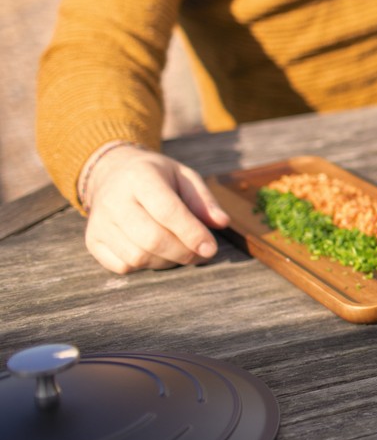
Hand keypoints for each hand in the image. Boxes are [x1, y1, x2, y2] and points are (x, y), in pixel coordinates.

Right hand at [81, 143, 229, 273]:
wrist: (113, 173)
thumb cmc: (157, 177)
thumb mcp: (184, 177)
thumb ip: (203, 200)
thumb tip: (222, 223)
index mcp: (140, 177)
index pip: (167, 211)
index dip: (192, 233)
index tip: (211, 248)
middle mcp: (113, 200)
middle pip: (152, 239)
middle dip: (183, 252)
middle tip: (202, 254)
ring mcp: (99, 222)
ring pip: (137, 256)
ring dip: (167, 261)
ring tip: (182, 252)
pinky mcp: (92, 241)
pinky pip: (122, 266)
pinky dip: (146, 266)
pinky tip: (158, 253)